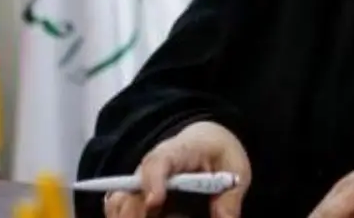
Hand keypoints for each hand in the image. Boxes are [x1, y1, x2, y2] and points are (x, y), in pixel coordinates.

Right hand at [103, 121, 250, 217]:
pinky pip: (119, 212)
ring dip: (133, 216)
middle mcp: (151, 167)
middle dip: (137, 212)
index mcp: (179, 151)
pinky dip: (132, 217)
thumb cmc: (218, 153)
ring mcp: (140, 183)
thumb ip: (230, 200)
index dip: (152, 181)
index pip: (158, 161)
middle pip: (131, 190)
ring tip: (171, 215)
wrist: (204, 143)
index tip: (154, 202)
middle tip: (165, 216)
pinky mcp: (136, 198)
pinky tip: (161, 216)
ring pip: (118, 204)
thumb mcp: (236, 170)